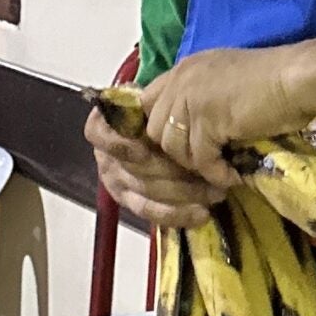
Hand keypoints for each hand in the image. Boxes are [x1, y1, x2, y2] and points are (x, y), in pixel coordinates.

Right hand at [86, 104, 231, 230]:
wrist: (155, 130)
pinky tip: (201, 214)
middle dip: (173, 172)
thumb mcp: (153, 101)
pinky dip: (178, 214)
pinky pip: (152, 213)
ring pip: (147, 193)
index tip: (145, 149)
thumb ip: (150, 103)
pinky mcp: (131, 203)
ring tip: (215, 192)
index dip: (121, 145)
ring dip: (183, 194)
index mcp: (104, 129)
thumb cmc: (157, 112)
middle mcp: (106, 158)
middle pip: (135, 170)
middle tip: (208, 170)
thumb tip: (165, 102)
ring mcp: (117, 183)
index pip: (101, 137)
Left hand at [134, 46, 311, 182]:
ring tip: (219, 171)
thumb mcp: (224, 82)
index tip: (178, 148)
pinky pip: (200, 160)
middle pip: (154, 130)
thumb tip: (184, 132)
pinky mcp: (207, 121)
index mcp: (183, 69)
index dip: (160, 130)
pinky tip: (232, 176)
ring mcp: (191, 100)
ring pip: (173, 149)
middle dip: (175, 153)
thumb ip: (198, 98)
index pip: (148, 104)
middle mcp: (180, 81)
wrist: (298, 80)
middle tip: (199, 166)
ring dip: (196, 166)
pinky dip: (216, 173)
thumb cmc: (272, 81)